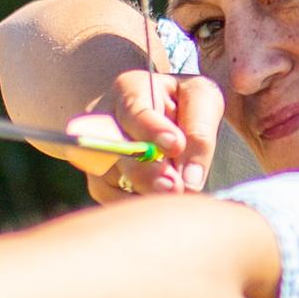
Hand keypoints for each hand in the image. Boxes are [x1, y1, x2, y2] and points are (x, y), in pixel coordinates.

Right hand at [61, 66, 224, 202]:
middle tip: (175, 187)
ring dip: (143, 193)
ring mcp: (96, 152)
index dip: (152, 129)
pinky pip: (111, 199)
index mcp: (130, 89)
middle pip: (114, 149)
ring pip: (109, 179)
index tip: (175, 144)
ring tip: (174, 200)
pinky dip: (137, 207)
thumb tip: (191, 179)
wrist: (163, 114)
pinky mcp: (99, 181)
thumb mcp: (202, 100)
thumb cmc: (185, 103)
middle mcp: (104, 120)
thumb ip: (199, 130)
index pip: (135, 110)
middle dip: (145, 171)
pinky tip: (162, 208)